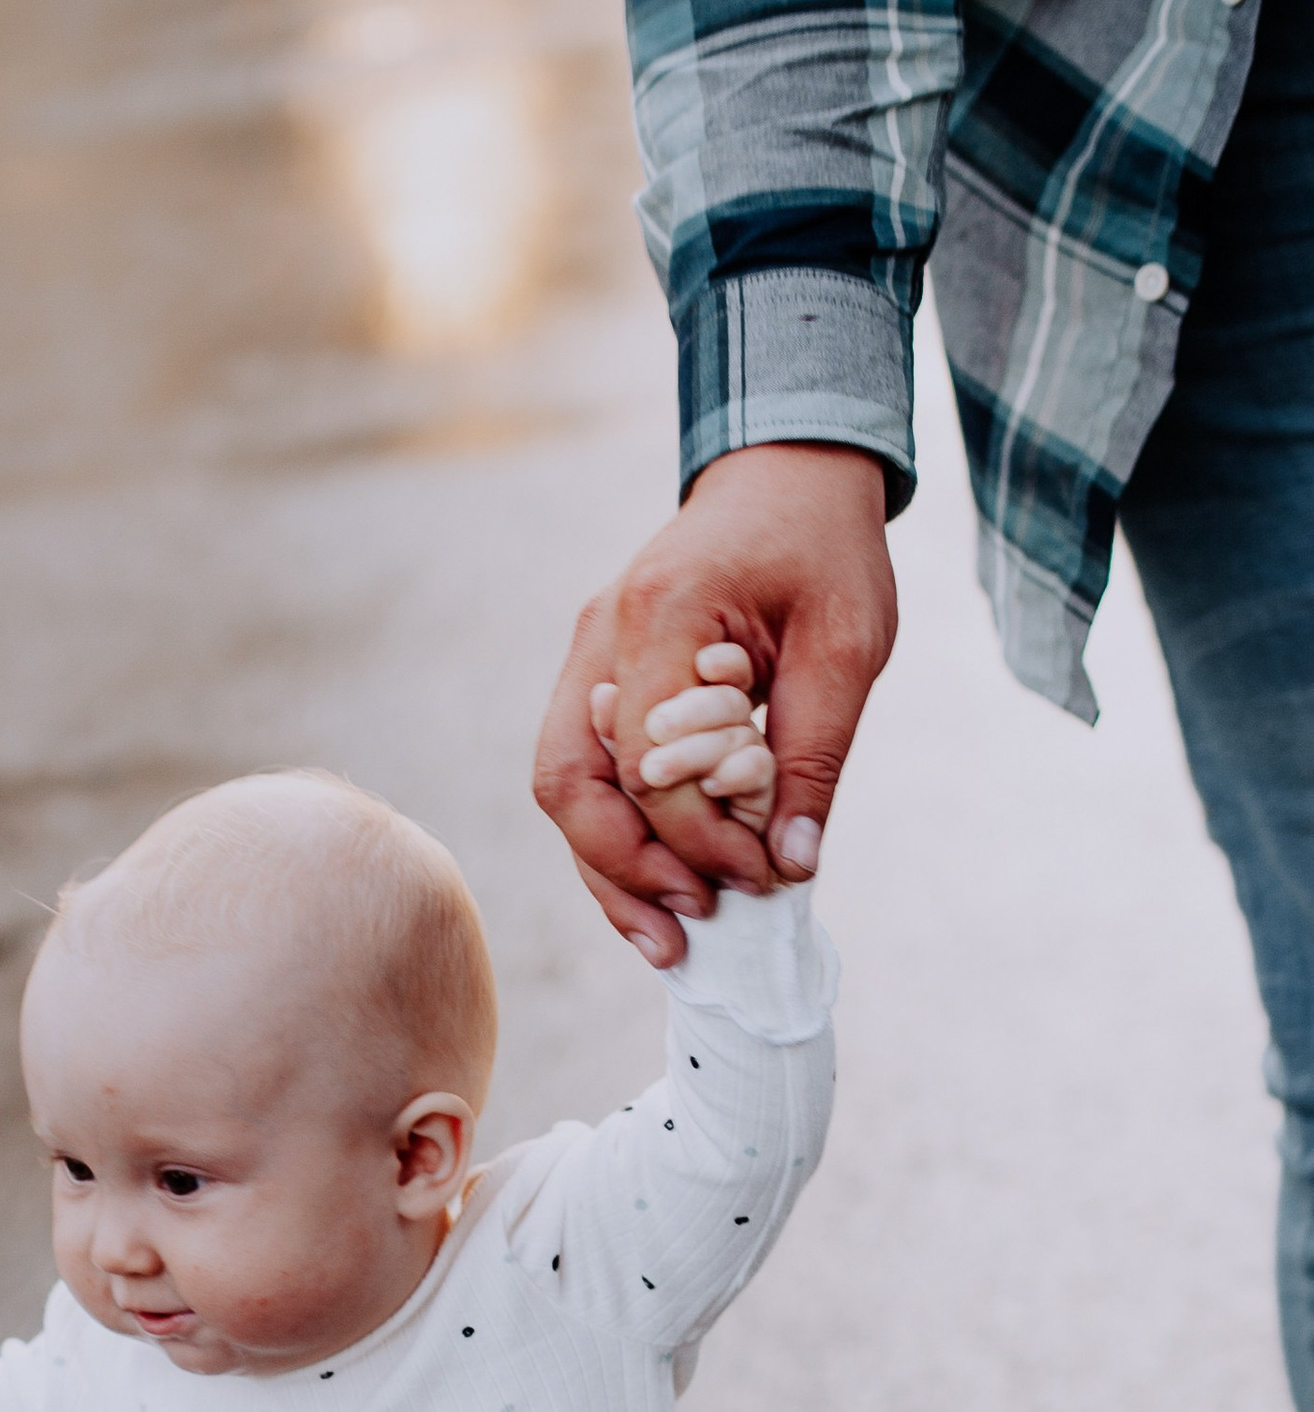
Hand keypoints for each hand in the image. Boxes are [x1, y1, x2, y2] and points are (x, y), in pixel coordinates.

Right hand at [533, 445, 896, 962]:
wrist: (788, 472)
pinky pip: (587, 772)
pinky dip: (617, 836)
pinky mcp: (599, 676)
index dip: (695, 840)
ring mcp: (589, 656)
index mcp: (659, 614)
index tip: (758, 879)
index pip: (647, 764)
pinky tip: (658, 887)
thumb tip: (792, 864)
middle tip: (686, 933)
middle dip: (622, 872)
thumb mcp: (848, 643)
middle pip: (570, 784)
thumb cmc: (823, 546)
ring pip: (565, 787)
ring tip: (666, 938)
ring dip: (609, 870)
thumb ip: (814, 755)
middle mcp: (601, 637)